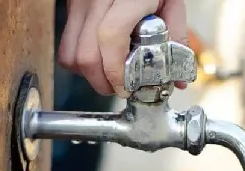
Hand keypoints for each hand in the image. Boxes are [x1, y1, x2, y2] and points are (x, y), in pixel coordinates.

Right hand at [58, 0, 187, 97]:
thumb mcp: (171, 1)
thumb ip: (177, 37)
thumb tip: (178, 80)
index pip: (110, 37)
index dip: (115, 71)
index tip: (126, 87)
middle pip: (86, 55)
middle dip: (103, 82)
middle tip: (120, 88)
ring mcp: (79, 3)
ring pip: (71, 55)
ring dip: (88, 75)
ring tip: (109, 76)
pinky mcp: (70, 8)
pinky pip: (66, 46)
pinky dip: (78, 63)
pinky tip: (98, 61)